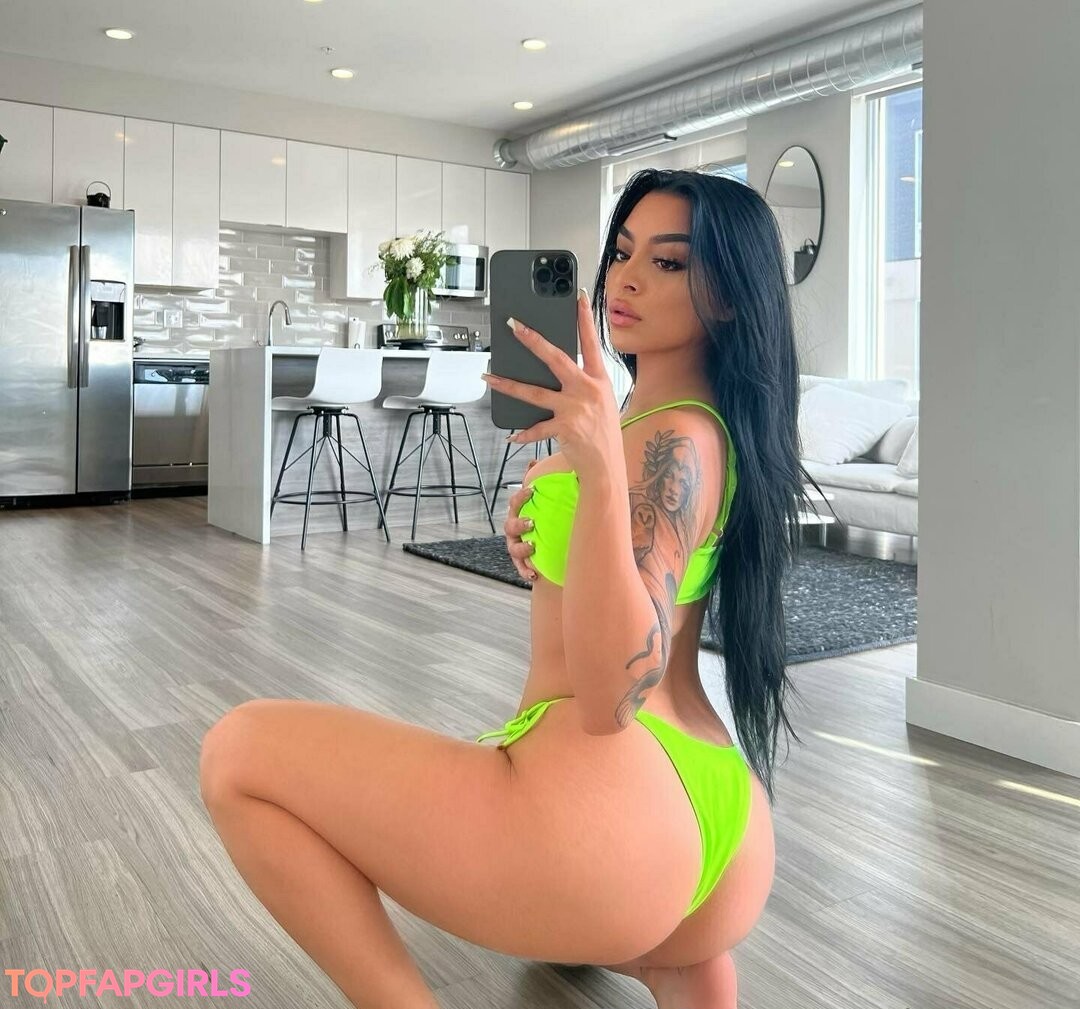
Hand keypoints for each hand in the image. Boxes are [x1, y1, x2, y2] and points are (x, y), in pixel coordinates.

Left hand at [480, 290, 622, 479]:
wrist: (608, 466)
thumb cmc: (603, 434)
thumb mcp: (600, 403)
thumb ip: (582, 385)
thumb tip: (554, 374)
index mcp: (598, 380)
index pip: (590, 342)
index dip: (585, 318)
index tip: (579, 296)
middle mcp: (587, 390)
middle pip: (555, 358)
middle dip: (532, 340)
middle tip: (514, 326)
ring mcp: (574, 408)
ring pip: (534, 392)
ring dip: (507, 385)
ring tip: (488, 377)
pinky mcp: (564, 428)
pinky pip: (535, 428)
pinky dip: (522, 433)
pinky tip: (511, 434)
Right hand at [505, 459, 540, 580]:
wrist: (552, 549)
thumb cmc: (546, 519)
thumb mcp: (545, 501)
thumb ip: (541, 482)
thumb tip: (535, 460)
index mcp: (519, 513)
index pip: (515, 502)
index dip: (521, 496)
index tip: (532, 490)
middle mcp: (514, 530)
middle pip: (509, 525)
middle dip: (519, 523)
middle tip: (532, 521)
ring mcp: (516, 547)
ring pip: (513, 548)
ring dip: (522, 548)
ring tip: (533, 546)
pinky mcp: (523, 564)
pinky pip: (521, 568)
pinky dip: (525, 571)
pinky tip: (534, 575)